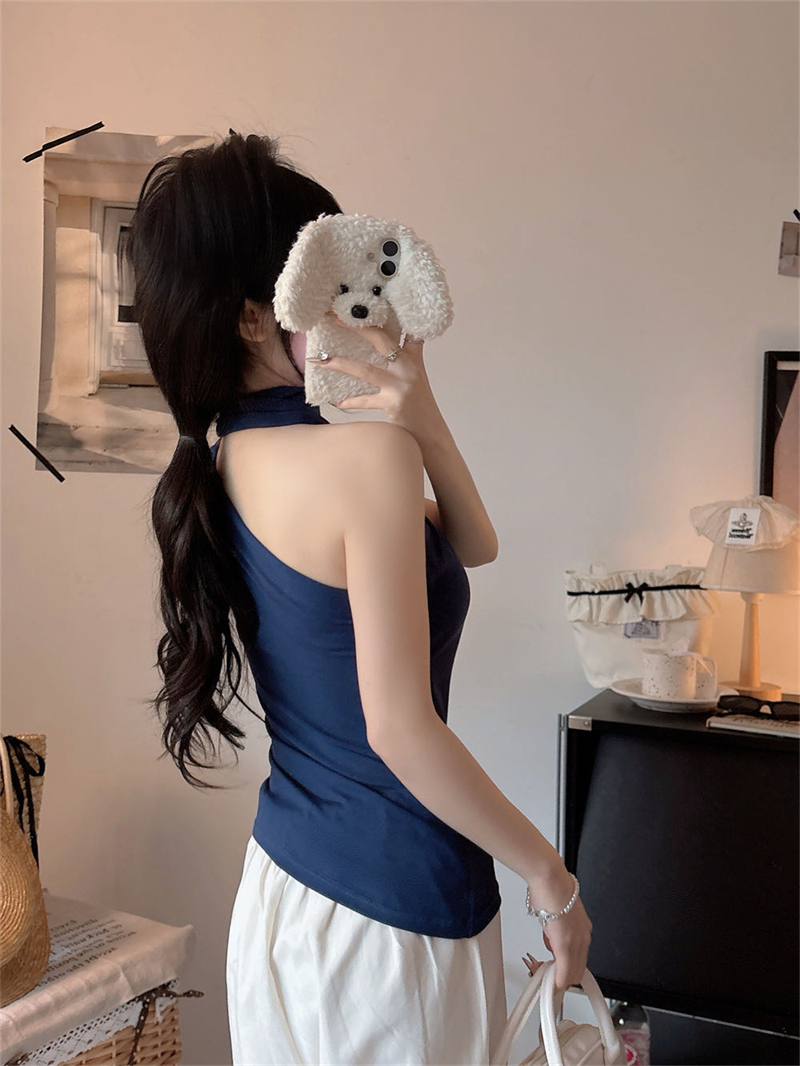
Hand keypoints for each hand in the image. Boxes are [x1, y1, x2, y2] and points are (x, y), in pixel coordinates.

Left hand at [307, 310, 440, 438]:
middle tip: (336, 319)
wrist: (429, 429)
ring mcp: (401, 385)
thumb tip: (387, 341)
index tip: (360, 306)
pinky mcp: (394, 403)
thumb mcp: (415, 374)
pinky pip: (366, 401)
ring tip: (323, 361)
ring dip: (342, 364)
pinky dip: (351, 401)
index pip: (401, 328)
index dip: (382, 316)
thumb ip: (406, 355)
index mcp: (412, 357)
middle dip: (358, 328)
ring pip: (366, 370)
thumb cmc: (418, 402)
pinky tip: (338, 402)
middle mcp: (408, 367)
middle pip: (382, 340)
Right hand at [528, 870, 592, 994]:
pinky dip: (555, 981)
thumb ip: (555, 931)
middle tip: (547, 976)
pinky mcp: (565, 945)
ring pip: (572, 974)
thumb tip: (549, 941)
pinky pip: (564, 973)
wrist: (550, 878)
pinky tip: (548, 981)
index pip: (579, 958)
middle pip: (578, 970)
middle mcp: (583, 937)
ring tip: (543, 970)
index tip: (554, 971)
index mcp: (582, 929)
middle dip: (561, 977)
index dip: (565, 969)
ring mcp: (576, 942)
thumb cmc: (551, 889)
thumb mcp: (555, 914)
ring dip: (556, 977)